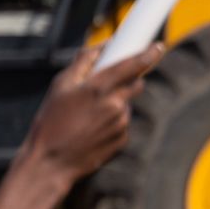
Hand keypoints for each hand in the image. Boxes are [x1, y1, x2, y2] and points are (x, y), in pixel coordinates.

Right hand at [22, 42, 164, 183]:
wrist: (50, 162)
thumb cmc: (51, 122)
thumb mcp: (61, 86)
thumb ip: (84, 62)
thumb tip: (103, 46)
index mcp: (98, 88)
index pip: (133, 65)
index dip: (149, 54)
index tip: (159, 46)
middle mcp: (115, 105)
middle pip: (136, 84)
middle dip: (128, 80)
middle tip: (107, 86)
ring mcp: (121, 124)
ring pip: (126, 104)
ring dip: (115, 104)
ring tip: (89, 116)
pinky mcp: (122, 140)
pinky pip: (123, 123)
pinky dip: (113, 122)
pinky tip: (92, 130)